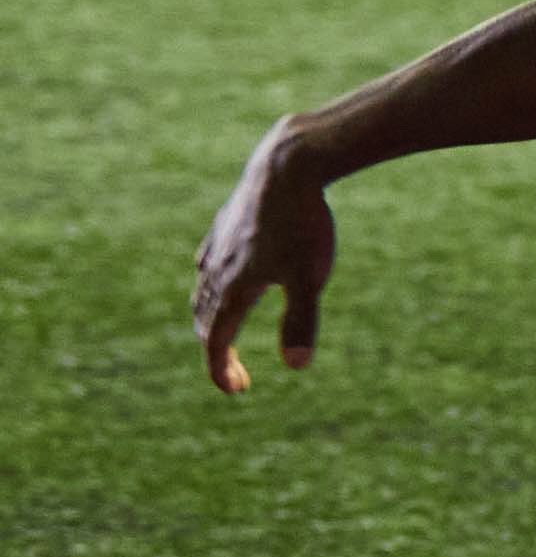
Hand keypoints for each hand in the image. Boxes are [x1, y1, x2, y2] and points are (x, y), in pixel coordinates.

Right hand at [193, 118, 338, 394]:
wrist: (289, 166)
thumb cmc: (304, 223)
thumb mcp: (310, 277)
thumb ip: (301, 321)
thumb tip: (297, 366)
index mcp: (234, 287)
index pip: (217, 341)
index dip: (222, 370)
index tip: (235, 390)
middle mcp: (217, 269)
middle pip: (206, 320)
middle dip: (218, 351)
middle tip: (237, 374)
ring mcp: (218, 244)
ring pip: (203, 291)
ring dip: (209, 319)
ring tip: (221, 334)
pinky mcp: (225, 224)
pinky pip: (208, 263)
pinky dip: (210, 284)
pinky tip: (218, 277)